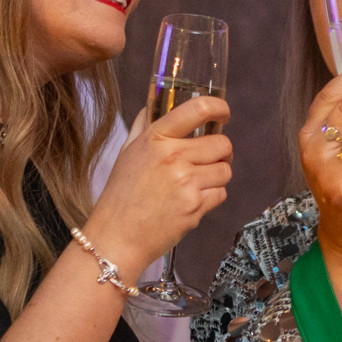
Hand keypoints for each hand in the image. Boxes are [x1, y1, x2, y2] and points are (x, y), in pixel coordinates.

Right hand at [81, 94, 231, 280]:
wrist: (116, 237)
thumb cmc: (120, 196)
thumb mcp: (126, 152)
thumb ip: (144, 125)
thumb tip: (156, 104)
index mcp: (155, 138)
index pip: (198, 109)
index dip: (218, 107)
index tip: (223, 113)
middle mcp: (172, 156)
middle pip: (222, 144)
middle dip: (221, 151)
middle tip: (210, 158)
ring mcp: (185, 182)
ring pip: (225, 170)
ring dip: (217, 176)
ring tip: (198, 182)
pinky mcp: (195, 207)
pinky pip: (221, 193)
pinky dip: (212, 196)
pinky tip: (193, 200)